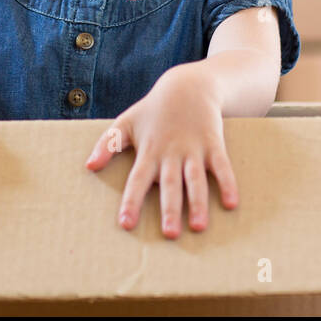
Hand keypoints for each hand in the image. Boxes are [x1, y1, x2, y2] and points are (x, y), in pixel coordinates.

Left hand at [84, 64, 239, 237]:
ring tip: (198, 226)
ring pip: (196, 179)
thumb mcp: (126, 122)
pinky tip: (232, 203)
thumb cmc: (153, 109)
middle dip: (170, 209)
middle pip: (170, 184)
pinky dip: (228, 183)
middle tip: (169, 234)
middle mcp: (171, 152)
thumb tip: (88, 167)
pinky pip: (222, 166)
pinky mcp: (213, 144)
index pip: (138, 179)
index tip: (126, 224)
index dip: (132, 201)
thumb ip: (107, 145)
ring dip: (198, 202)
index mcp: (149, 150)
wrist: (188, 86)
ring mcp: (194, 148)